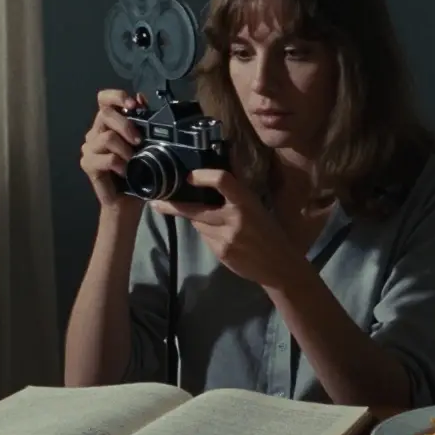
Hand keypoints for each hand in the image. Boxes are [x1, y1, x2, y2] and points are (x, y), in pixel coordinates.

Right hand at [80, 89, 145, 211]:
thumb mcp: (145, 144)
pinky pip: (106, 158)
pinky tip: (126, 171)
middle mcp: (95, 132)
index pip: (104, 99)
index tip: (134, 105)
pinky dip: (120, 164)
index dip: (117, 97)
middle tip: (139, 141)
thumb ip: (142, 121)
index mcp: (107, 123)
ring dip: (125, 149)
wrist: (128, 202)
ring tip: (134, 160)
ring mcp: (89, 148)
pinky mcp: (88, 164)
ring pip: (107, 137)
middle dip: (126, 125)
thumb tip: (141, 97)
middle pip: (105, 114)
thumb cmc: (138, 171)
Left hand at [150, 169, 304, 289]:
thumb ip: (235, 192)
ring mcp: (226, 237)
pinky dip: (205, 233)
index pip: (222, 180)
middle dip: (173, 206)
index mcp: (246, 201)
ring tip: (204, 218)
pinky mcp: (221, 252)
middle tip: (156, 202)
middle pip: (195, 209)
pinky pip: (204, 237)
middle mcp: (234, 218)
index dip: (203, 176)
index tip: (189, 176)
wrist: (278, 264)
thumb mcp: (256, 206)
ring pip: (197, 223)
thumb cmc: (267, 229)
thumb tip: (214, 170)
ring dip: (196, 219)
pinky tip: (218, 235)